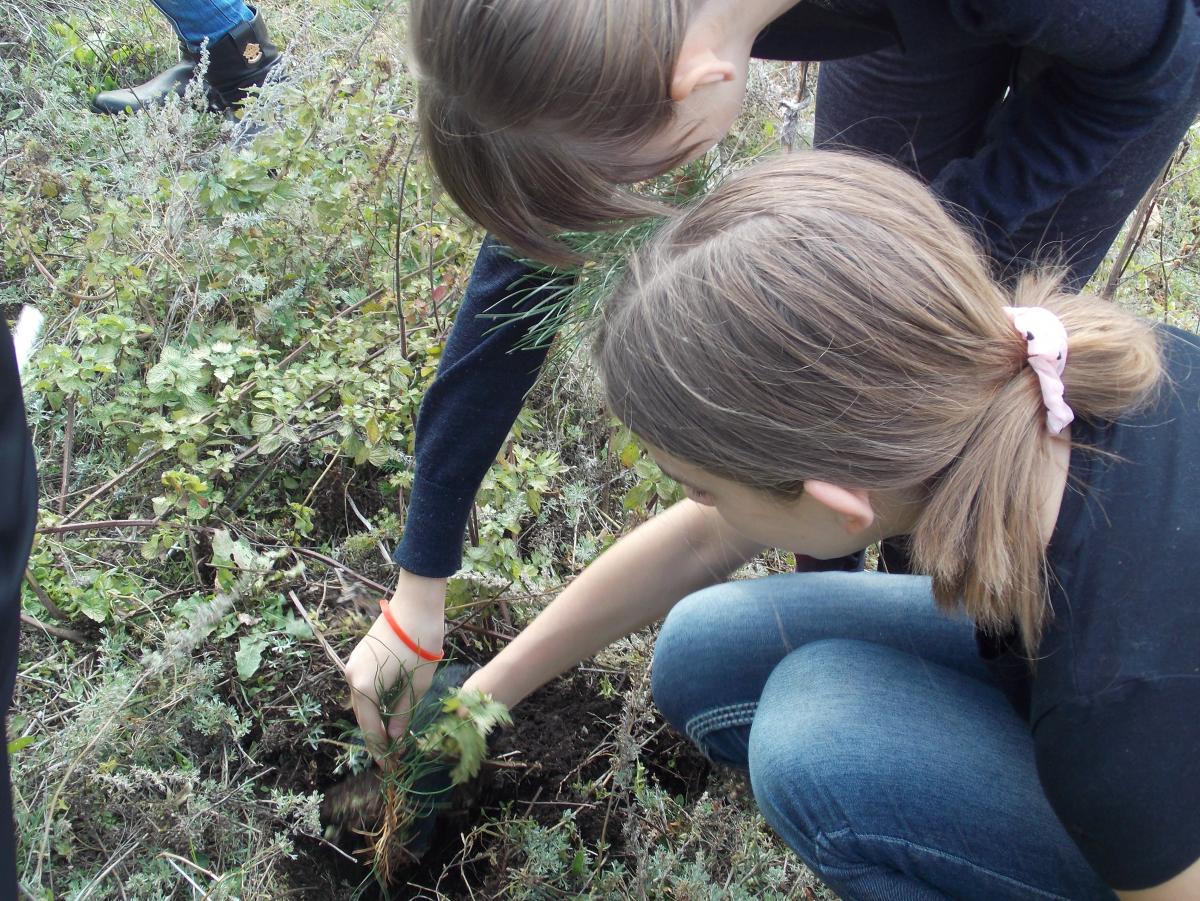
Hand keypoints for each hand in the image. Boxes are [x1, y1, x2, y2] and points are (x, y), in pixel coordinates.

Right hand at [344, 569, 446, 760]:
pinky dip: (373, 701)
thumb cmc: (421, 642)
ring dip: (374, 718)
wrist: (416, 602)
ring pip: (362, 701)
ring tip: (391, 737)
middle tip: (391, 756)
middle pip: (362, 715)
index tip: (389, 768)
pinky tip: (386, 710)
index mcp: (364, 686)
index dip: (380, 750)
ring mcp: (353, 663)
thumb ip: (402, 713)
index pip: (370, 728)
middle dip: (375, 736)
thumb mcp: (418, 684)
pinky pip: (364, 686)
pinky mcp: (360, 655)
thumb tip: (395, 738)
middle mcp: (352, 676)